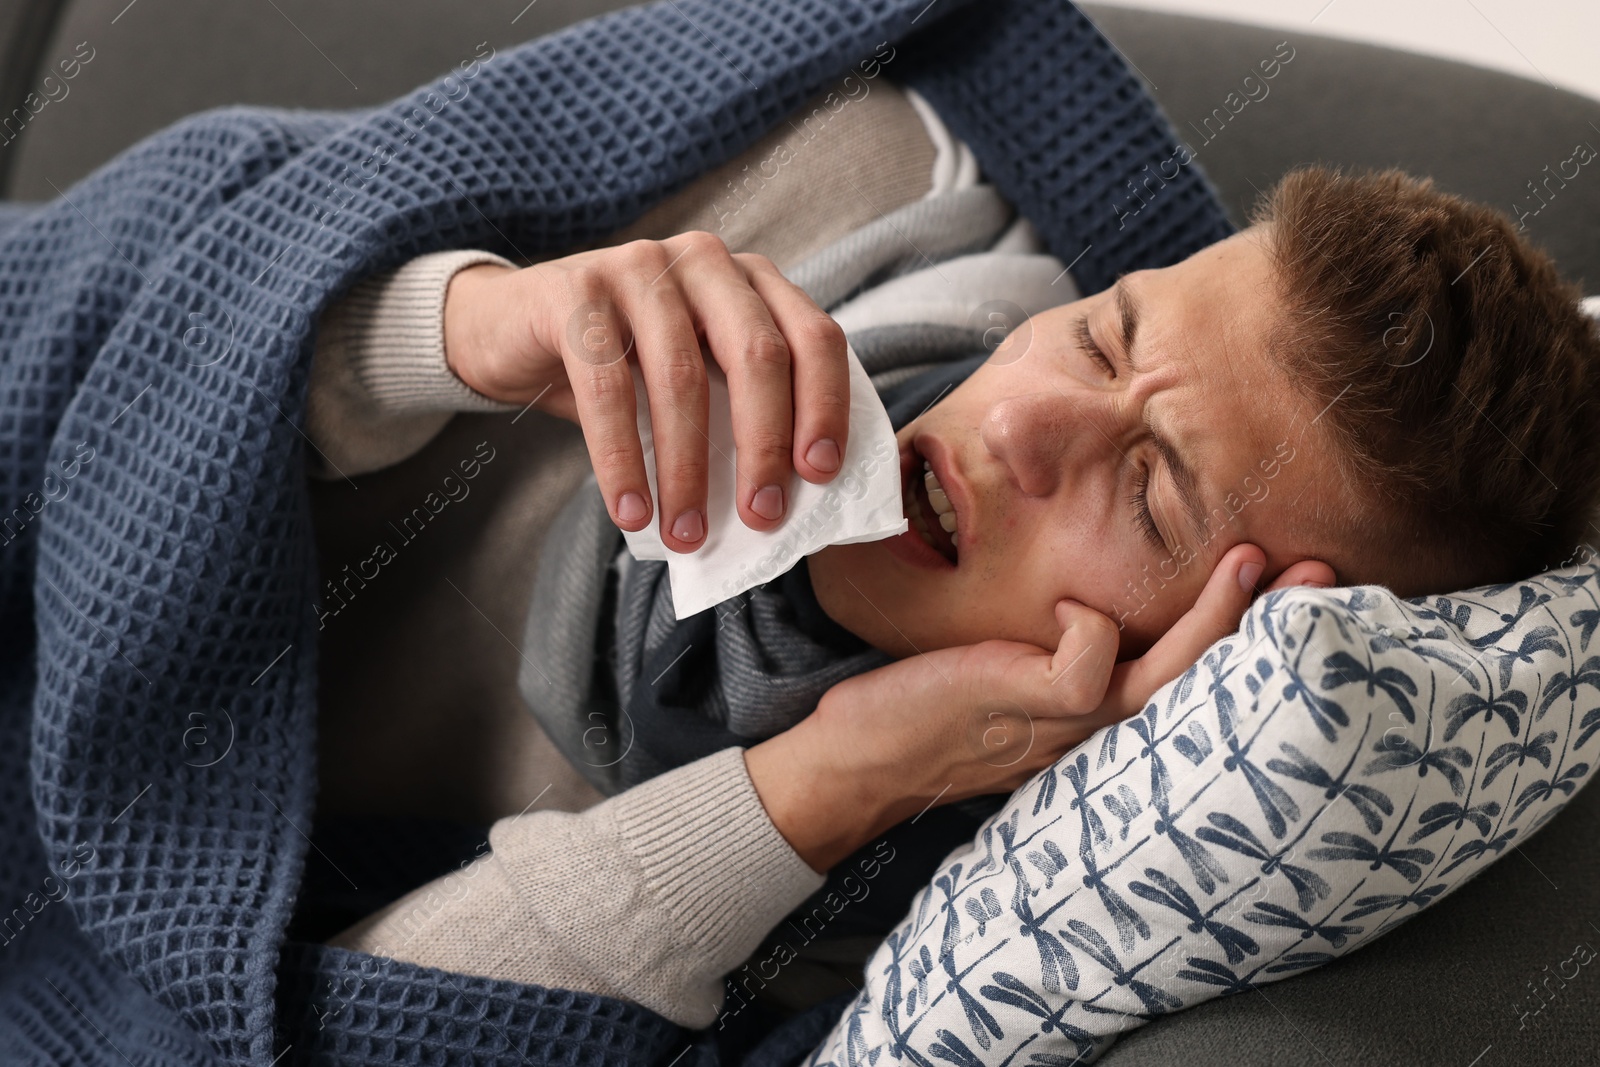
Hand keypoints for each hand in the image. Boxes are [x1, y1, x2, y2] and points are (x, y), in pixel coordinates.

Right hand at [442, 232, 851, 552]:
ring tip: (686, 534)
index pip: (812, 338)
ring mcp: (639, 267)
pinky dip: (620, 460)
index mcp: (750, 281)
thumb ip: (737, 409)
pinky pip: (607, 387)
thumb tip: (782, 498)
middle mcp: (704, 261)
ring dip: (687, 470)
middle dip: (764, 445)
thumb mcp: (693, 375)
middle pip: (757, 355)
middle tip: (762, 515)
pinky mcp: (575, 290)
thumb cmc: (622, 367)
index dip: (825, 407)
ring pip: (682, 378)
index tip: (820, 476)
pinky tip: (630, 511)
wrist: (510, 331)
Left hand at [745, 543, 1330, 870]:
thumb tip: (1084, 602)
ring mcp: (1063, 719)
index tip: (1287, 580)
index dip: (1239, 630)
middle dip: (1261, 620)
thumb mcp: (1006, 675)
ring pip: (1162, 672)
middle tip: (1319, 565)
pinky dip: (1092, 628)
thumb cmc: (927, 707)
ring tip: (1251, 561)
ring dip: (1212, 618)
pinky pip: (1087, 662)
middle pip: (1199, 674)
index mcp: (1094, 714)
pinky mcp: (1026, 703)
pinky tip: (1075, 607)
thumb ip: (1053, 649)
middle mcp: (1093, 724)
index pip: (1185, 673)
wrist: (860, 759)